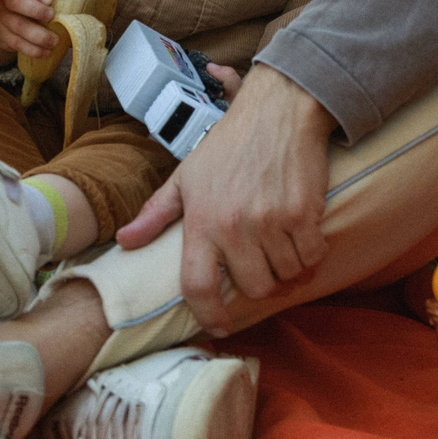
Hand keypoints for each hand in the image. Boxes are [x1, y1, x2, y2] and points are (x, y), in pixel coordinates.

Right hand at [0, 0, 58, 66]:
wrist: (1, 18)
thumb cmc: (27, 2)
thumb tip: (75, 0)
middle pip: (16, 1)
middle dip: (36, 10)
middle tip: (52, 17)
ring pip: (18, 26)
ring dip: (39, 35)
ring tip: (54, 40)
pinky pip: (17, 43)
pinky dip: (33, 49)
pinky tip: (46, 51)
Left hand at [115, 63, 332, 335]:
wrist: (277, 112)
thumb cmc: (228, 145)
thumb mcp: (185, 177)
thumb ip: (156, 213)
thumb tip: (125, 242)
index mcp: (201, 221)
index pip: (198, 285)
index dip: (208, 315)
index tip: (218, 326)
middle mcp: (235, 226)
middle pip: (253, 289)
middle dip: (258, 284)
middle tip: (258, 264)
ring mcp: (272, 222)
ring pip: (286, 276)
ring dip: (286, 269)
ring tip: (279, 245)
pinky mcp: (304, 216)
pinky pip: (312, 258)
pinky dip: (310, 255)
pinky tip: (301, 236)